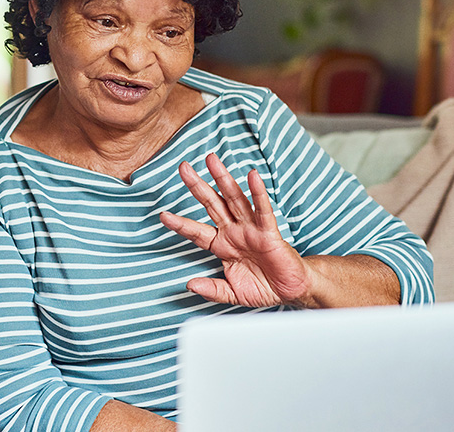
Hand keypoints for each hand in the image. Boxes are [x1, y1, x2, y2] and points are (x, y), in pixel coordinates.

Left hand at [160, 153, 311, 306]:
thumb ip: (212, 289)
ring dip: (223, 179)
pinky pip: (262, 211)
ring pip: (235, 199)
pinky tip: (252, 176)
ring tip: (212, 160)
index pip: (197, 231)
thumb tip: (190, 285)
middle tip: (183, 167)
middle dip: (197, 185)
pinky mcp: (269, 232)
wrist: (290, 291)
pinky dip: (258, 193)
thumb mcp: (232, 293)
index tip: (163, 215)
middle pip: (212, 204)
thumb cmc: (263, 287)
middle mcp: (234, 232)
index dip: (180, 224)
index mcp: (222, 246)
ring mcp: (251, 229)